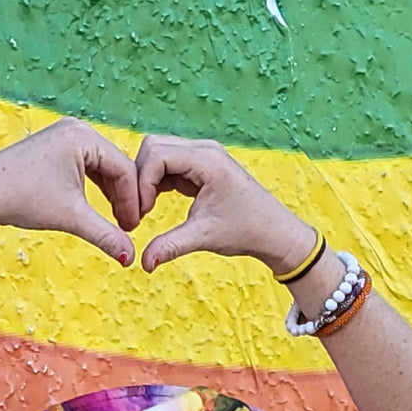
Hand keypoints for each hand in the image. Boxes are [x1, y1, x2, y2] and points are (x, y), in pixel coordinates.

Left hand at [0, 118, 139, 263]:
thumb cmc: (24, 199)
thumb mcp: (72, 218)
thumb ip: (106, 235)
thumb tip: (131, 258)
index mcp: (83, 136)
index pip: (123, 169)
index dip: (132, 201)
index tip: (132, 228)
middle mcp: (76, 128)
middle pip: (114, 165)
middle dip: (123, 197)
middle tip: (127, 228)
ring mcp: (63, 135)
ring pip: (101, 167)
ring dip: (110, 194)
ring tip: (115, 222)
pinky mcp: (54, 146)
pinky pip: (86, 166)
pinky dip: (94, 188)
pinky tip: (97, 209)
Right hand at [134, 134, 315, 274]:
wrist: (273, 231)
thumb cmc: (246, 230)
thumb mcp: (205, 238)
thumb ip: (171, 246)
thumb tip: (144, 264)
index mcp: (207, 160)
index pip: (157, 155)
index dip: (141, 183)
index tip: (141, 214)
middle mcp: (204, 150)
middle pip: (153, 146)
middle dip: (139, 177)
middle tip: (138, 212)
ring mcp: (202, 155)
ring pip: (158, 153)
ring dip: (146, 179)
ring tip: (144, 211)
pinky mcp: (199, 166)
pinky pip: (168, 164)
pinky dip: (155, 182)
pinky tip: (153, 206)